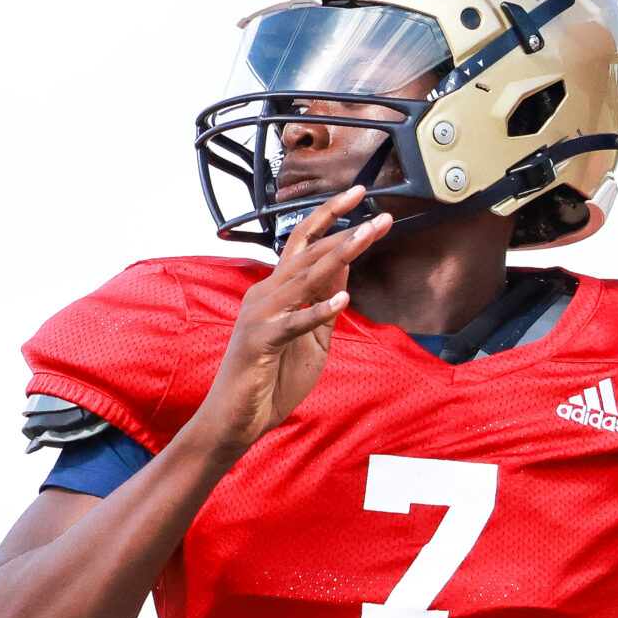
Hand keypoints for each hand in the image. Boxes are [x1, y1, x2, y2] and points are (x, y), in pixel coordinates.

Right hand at [194, 187, 390, 456]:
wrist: (235, 421)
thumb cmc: (270, 380)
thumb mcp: (311, 339)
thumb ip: (325, 304)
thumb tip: (346, 267)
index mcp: (276, 291)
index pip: (303, 243)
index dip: (331, 217)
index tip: (361, 196)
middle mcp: (265, 295)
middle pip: (308, 253)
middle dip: (347, 232)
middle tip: (381, 217)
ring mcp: (259, 317)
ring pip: (302, 278)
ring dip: (337, 256)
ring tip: (366, 237)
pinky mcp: (258, 343)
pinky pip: (292, 323)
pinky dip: (317, 311)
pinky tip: (342, 299)